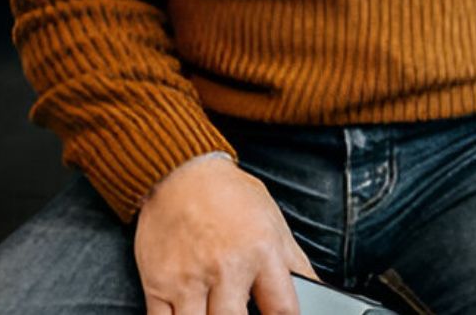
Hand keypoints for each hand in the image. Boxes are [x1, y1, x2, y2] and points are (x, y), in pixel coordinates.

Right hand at [134, 155, 312, 314]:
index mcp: (262, 252)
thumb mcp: (275, 224)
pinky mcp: (158, 284)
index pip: (283, 309)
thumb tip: (318, 291)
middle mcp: (226, 267)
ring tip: (217, 313)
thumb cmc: (232, 197)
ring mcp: (189, 278)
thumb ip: (296, 264)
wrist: (181, 174)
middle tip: (242, 313)